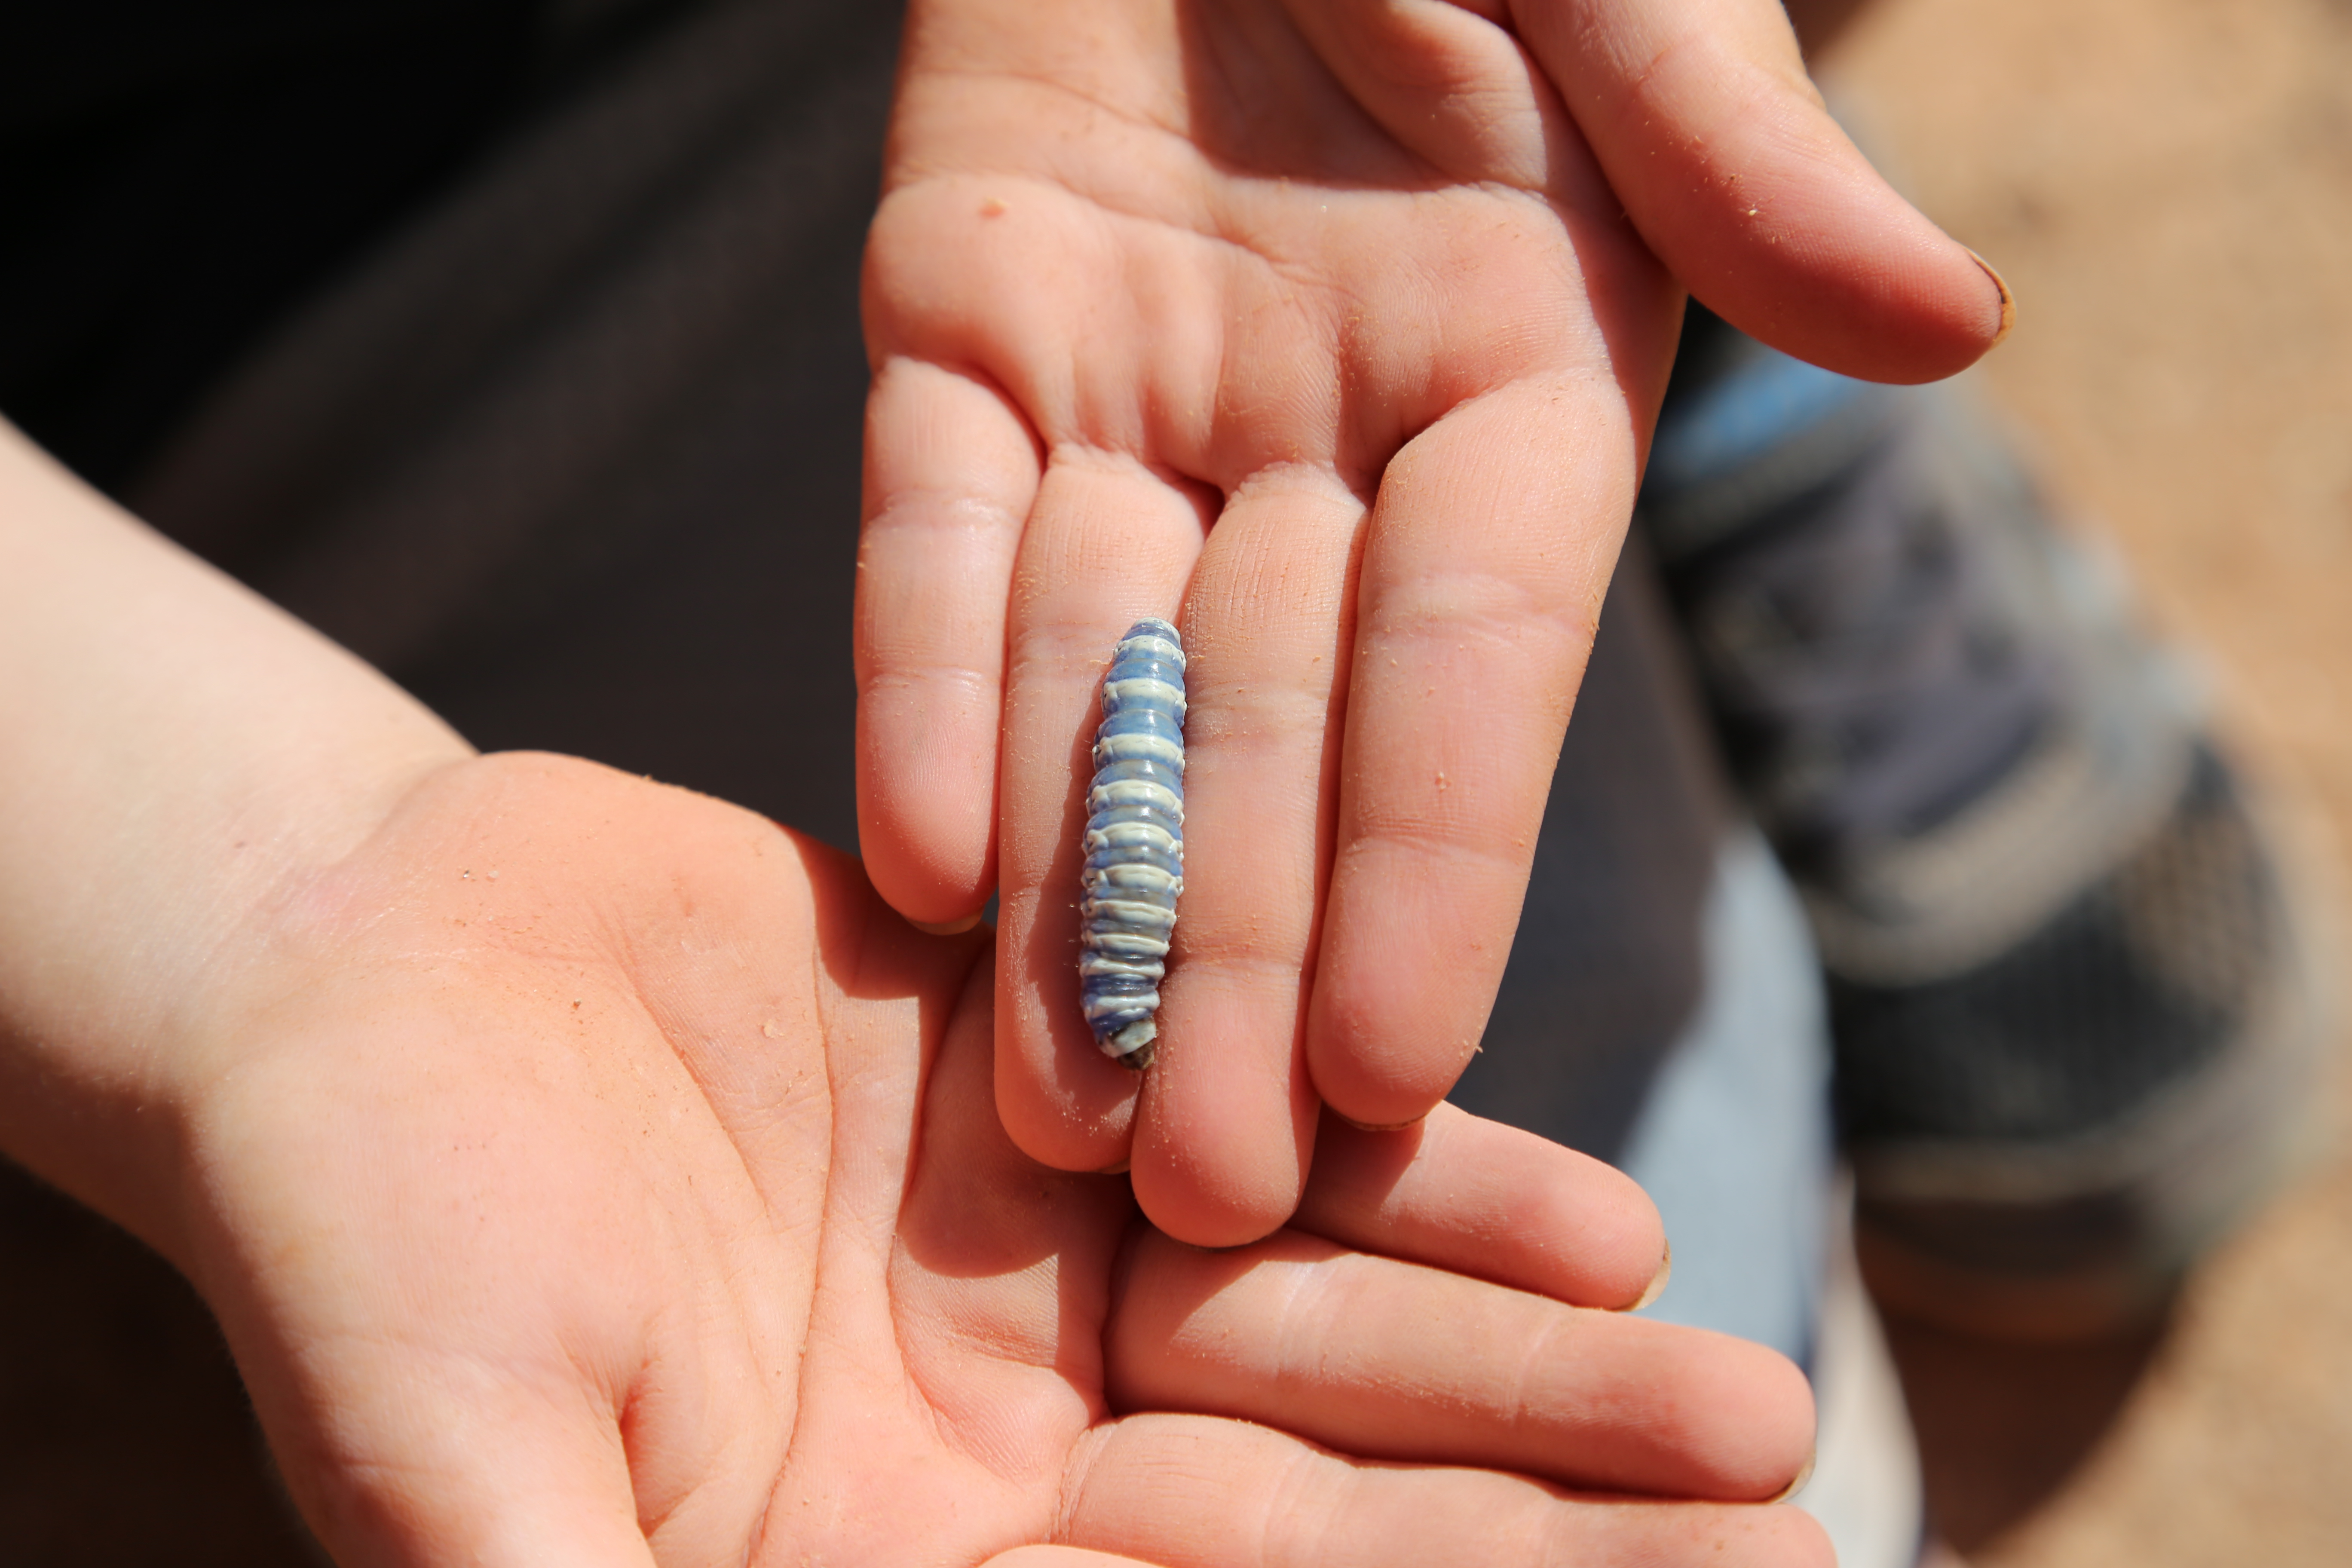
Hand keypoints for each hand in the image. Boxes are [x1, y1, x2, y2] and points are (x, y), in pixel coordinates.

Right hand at [155, 752, 1822, 1566]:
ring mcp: (1043, 1279)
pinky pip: (1271, 1151)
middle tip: (1782, 1532)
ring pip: (1327, 1342)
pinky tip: (1589, 1218)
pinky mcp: (1058, 1103)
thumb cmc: (367, 1237)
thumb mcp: (466, 1472)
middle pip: (1309, 1518)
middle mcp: (998, 1453)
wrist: (363, 979)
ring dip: (1533, 1367)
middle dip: (1538, 1531)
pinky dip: (1420, 1180)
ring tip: (1741, 1396)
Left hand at [854, 0, 2005, 1241]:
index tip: (1394, 1067)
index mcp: (1513, 382)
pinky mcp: (958, 331)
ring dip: (1073, 889)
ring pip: (1091, 679)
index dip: (1435, 864)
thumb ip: (1733, 146)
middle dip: (1236, 951)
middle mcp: (1326, 433)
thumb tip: (1944, 326)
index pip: (1473, 667)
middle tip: (1209, 1194)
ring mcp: (1134, 395)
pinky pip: (933, 536)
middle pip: (1270, 731)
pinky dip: (922, 683)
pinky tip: (921, 867)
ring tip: (1054, 1110)